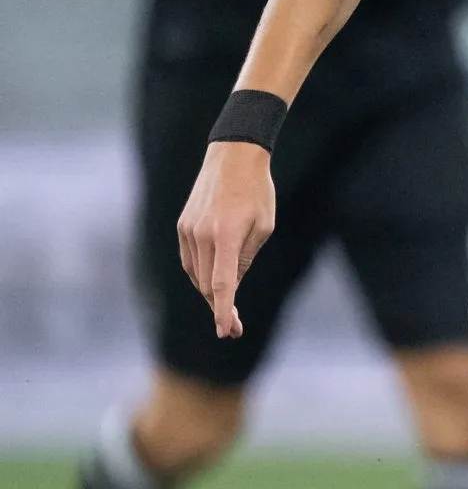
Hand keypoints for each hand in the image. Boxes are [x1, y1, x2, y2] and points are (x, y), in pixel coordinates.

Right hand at [176, 142, 277, 337]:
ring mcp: (187, 230)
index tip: (226, 331)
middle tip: (234, 328)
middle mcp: (201, 235)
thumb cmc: (257, 191)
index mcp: (225, 235)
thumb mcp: (263, 226)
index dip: (223, 311)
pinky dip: (200, 274)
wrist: (232, 157)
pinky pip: (189, 260)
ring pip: (195, 274)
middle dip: (220, 308)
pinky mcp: (182, 226)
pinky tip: (212, 282)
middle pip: (206, 284)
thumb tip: (230, 283)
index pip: (221, 284)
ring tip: (226, 308)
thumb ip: (245, 257)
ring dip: (209, 293)